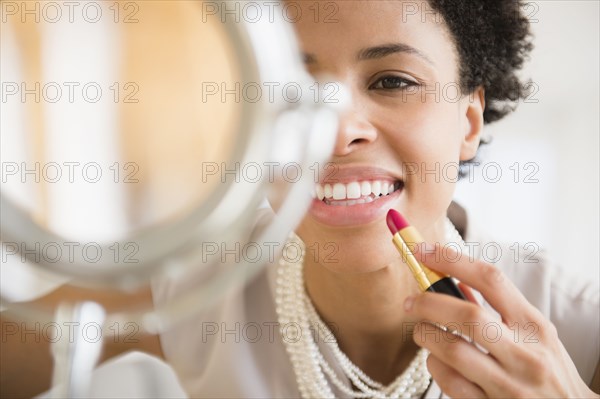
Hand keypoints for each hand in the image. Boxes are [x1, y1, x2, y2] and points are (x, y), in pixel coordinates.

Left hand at [402, 243, 598, 397]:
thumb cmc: (547, 367)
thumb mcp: (535, 332)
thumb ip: (498, 308)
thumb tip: (451, 279)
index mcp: (533, 325)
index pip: (491, 280)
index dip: (451, 260)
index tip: (422, 251)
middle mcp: (523, 354)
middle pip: (467, 315)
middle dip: (429, 303)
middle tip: (410, 302)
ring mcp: (508, 384)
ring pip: (452, 351)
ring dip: (426, 335)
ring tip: (421, 330)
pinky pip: (449, 382)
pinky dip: (434, 365)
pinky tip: (436, 359)